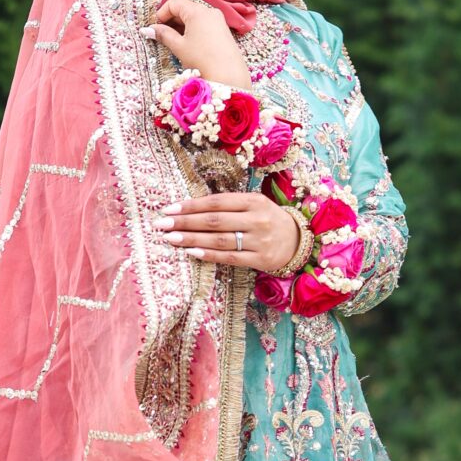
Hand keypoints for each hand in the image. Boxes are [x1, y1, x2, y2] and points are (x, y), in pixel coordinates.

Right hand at [147, 0, 252, 88]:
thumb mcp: (179, 47)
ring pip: (194, 17)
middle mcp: (209, 11)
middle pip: (184, 8)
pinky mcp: (222, 30)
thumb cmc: (202, 60)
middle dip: (171, 20)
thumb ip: (163, 35)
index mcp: (197, 11)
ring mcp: (218, 20)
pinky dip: (192, 30)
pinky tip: (187, 44)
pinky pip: (203, 24)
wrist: (229, 76)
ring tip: (173, 41)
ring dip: (181, 26)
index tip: (155, 27)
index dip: (161, 13)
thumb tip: (148, 29)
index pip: (174, 3)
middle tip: (161, 35)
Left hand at [155, 190, 302, 272]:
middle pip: (214, 221)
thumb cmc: (268, 220)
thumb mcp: (254, 205)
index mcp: (254, 201)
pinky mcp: (261, 259)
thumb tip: (190, 208)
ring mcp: (260, 241)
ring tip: (171, 238)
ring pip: (219, 240)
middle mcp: (257, 219)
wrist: (298, 241)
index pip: (217, 202)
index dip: (191, 206)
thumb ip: (228, 205)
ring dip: (192, 239)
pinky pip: (230, 258)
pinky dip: (209, 255)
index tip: (169, 209)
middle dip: (185, 222)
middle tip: (161, 224)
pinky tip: (191, 252)